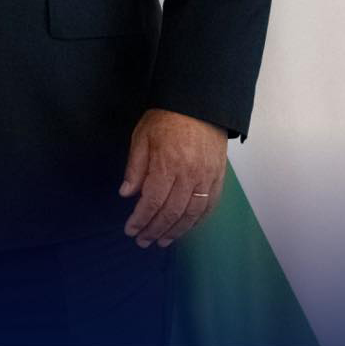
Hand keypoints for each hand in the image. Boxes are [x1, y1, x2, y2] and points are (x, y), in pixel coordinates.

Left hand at [118, 108, 227, 246]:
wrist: (200, 104)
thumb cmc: (166, 118)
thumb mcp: (142, 137)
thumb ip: (135, 167)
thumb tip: (127, 194)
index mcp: (166, 165)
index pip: (151, 201)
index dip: (140, 219)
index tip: (130, 230)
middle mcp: (188, 176)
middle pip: (171, 212)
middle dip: (155, 230)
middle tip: (143, 241)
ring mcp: (206, 179)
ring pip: (191, 214)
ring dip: (176, 231)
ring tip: (162, 241)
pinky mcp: (218, 178)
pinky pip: (209, 206)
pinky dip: (197, 221)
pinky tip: (186, 228)